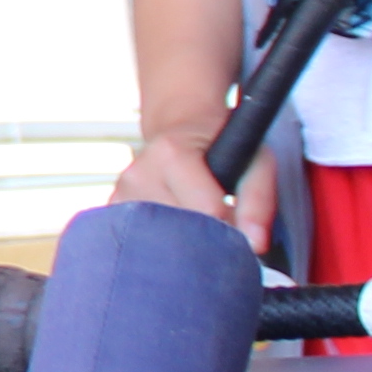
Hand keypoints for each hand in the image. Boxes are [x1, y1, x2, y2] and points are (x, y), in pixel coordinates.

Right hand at [111, 126, 277, 248]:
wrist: (180, 126)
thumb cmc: (221, 145)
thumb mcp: (255, 161)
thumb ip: (259, 201)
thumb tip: (255, 245)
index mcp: (172, 153)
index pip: (207, 212)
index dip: (229, 230)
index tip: (238, 233)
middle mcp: (138, 173)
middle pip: (179, 232)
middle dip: (203, 242)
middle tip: (220, 236)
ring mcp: (120, 192)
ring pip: (159, 242)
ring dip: (181, 244)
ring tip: (196, 228)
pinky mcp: (112, 208)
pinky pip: (141, 241)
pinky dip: (161, 244)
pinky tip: (173, 231)